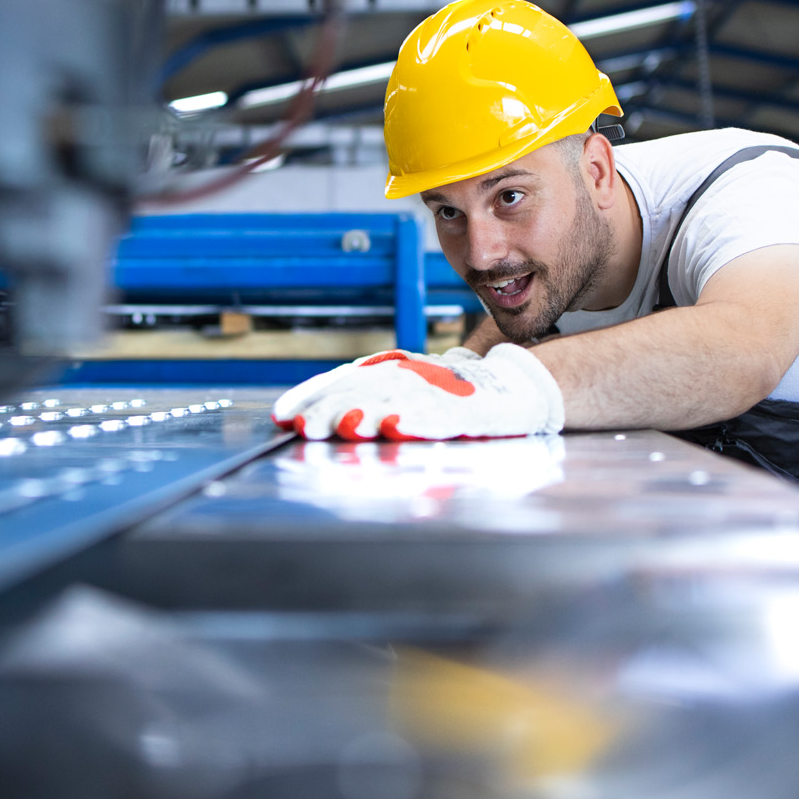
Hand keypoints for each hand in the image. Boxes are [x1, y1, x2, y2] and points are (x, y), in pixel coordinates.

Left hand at [271, 344, 564, 440]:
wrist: (516, 386)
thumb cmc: (452, 395)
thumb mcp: (404, 391)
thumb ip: (365, 399)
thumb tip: (312, 416)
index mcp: (390, 370)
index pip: (342, 379)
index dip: (311, 395)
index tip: (283, 417)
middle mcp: (410, 376)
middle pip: (362, 390)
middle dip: (330, 409)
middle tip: (305, 428)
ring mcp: (438, 393)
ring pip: (396, 401)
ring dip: (367, 413)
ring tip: (344, 426)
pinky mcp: (467, 411)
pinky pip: (439, 416)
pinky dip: (417, 421)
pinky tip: (396, 427)